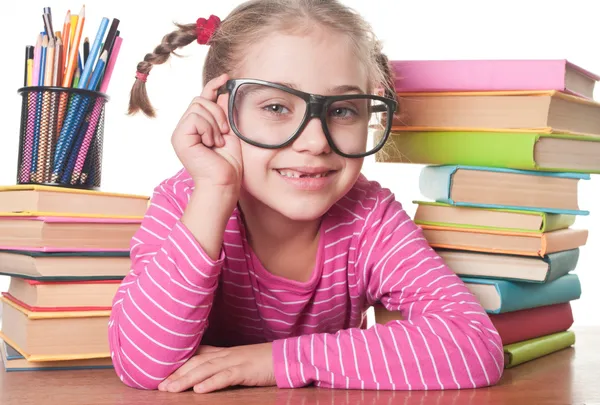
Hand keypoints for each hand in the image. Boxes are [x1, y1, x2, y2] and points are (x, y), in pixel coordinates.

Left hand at [157, 343, 275, 393]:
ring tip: (171, 390)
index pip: (196, 356)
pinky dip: (211, 383)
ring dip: (186, 380)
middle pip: (196, 363)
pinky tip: (199, 391)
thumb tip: (204, 375)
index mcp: (223, 353)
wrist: (285, 356)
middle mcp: (225, 355)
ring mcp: (235, 361)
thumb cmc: (262, 361)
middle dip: (176, 374)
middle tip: (159, 386)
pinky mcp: (245, 370)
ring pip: (205, 370)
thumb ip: (222, 365)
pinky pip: (226, 376)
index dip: (178, 365)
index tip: (162, 374)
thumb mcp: (239, 361)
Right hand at [171, 73, 242, 190]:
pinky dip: (208, 128)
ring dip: (214, 123)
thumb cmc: (228, 164)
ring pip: (198, 107)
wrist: (224, 182)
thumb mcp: (229, 132)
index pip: (202, 99)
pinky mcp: (179, 137)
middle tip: (224, 133)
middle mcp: (185, 128)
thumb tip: (223, 92)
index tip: (226, 77)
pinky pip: (195, 117)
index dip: (212, 86)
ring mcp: (180, 133)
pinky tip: (211, 143)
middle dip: (218, 113)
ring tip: (217, 142)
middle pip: (200, 100)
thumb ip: (223, 113)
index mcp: (196, 127)